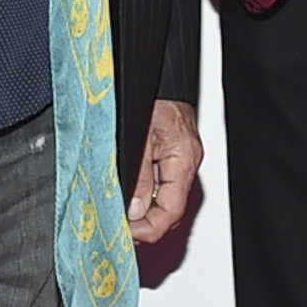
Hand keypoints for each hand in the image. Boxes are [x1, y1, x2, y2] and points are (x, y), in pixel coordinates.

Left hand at [126, 96, 200, 243]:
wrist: (156, 71)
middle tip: (120, 231)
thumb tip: (133, 210)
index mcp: (183, 158)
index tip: (128, 235)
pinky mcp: (171, 151)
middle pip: (170, 209)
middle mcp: (186, 161)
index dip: (150, 230)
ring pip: (165, 198)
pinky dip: (145, 195)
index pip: (172, 211)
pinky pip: (161, 183)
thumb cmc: (150, 93)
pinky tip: (128, 198)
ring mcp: (181, 157)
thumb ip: (138, 175)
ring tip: (120, 217)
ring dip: (143, 212)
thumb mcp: (138, 136)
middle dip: (146, 225)